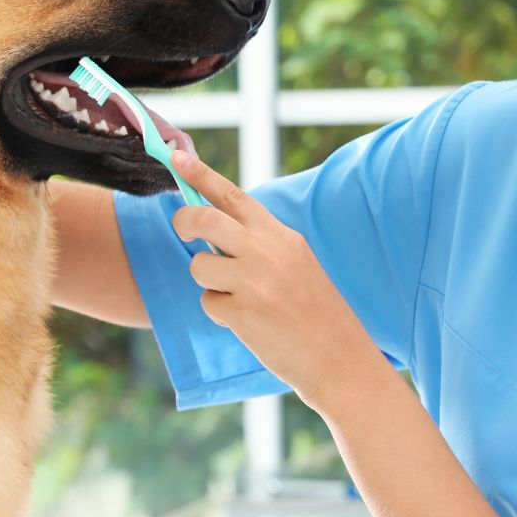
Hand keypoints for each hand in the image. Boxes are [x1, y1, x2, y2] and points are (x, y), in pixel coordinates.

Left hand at [169, 149, 379, 410]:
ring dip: (208, 283)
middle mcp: (267, 251)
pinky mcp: (244, 312)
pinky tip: (249, 323)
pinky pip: (208, 303)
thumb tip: (212, 228)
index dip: (201, 174)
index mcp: (281, 236)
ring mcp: (255, 281)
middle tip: (182, 231)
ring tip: (238, 298)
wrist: (341, 360)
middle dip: (183, 221)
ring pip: (199, 266)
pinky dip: (221, 314)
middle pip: (204, 219)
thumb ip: (259, 244)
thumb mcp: (296, 263)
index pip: (233, 196)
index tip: (175, 156)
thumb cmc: (314, 312)